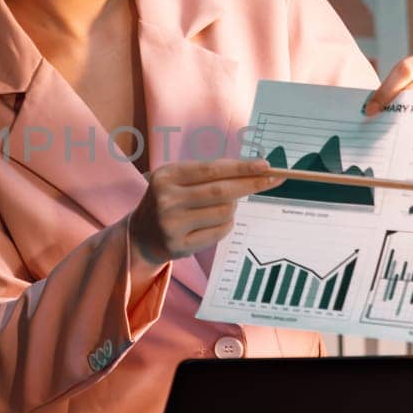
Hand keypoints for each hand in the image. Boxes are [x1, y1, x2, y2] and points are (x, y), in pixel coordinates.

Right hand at [130, 158, 280, 265]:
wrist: (140, 235)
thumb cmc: (168, 200)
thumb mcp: (178, 179)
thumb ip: (209, 174)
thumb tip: (253, 170)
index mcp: (166, 176)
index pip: (212, 170)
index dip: (241, 167)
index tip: (265, 166)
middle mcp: (167, 199)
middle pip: (222, 191)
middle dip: (251, 184)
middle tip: (272, 179)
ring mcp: (172, 225)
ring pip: (224, 212)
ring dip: (233, 208)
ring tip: (222, 207)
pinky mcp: (179, 246)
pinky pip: (219, 232)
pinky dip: (226, 225)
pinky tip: (216, 222)